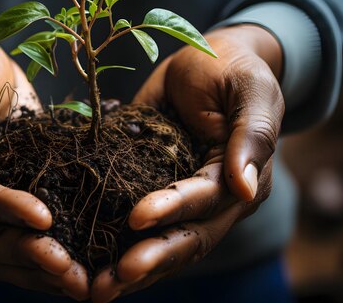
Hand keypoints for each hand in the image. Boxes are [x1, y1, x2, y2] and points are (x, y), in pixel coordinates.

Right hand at [0, 21, 88, 299]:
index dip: (5, 211)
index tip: (45, 220)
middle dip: (32, 258)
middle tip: (76, 278)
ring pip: (9, 247)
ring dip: (45, 269)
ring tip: (86, 285)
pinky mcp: (12, 192)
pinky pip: (28, 230)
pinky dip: (53, 249)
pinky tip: (86, 264)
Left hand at [91, 25, 284, 301]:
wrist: (212, 62)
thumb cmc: (234, 71)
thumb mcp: (250, 91)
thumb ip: (251, 134)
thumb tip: (244, 186)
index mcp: (242, 178)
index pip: (206, 199)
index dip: (173, 209)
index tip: (137, 218)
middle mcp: (216, 200)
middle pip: (187, 237)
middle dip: (150, 258)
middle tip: (111, 280)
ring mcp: (186, 200)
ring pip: (164, 241)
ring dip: (132, 267)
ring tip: (95, 289)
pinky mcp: (156, 189)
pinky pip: (140, 225)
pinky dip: (118, 246)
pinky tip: (90, 264)